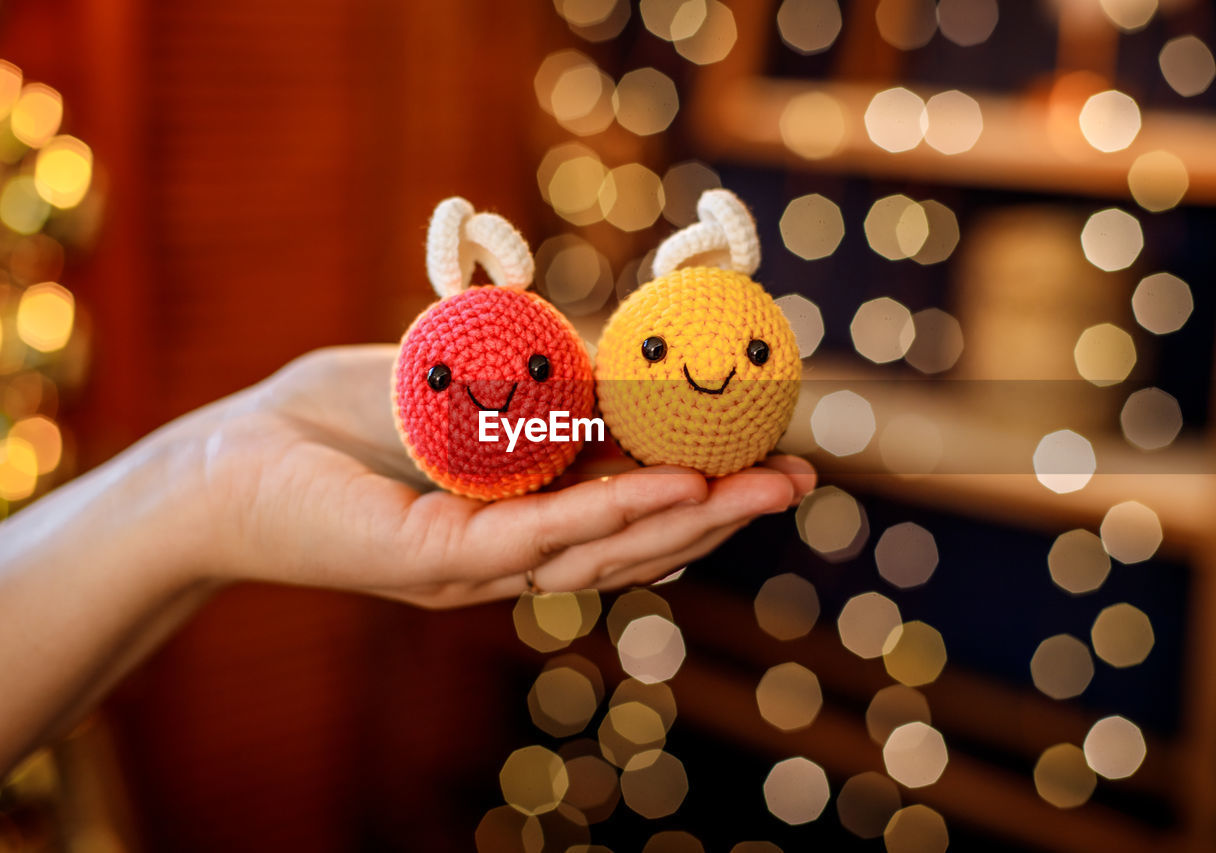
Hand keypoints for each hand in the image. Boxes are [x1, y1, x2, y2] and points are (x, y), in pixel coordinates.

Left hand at [191, 345, 815, 607]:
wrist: (233, 450)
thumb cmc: (347, 414)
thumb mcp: (469, 379)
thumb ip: (547, 378)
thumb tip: (634, 355)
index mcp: (526, 514)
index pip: (632, 513)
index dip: (707, 492)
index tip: (772, 460)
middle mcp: (514, 553)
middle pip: (636, 540)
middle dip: (721, 513)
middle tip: (797, 481)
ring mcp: (477, 566)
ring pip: (601, 548)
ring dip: (689, 519)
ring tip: (762, 488)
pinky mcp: (434, 559)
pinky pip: (537, 538)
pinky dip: (612, 511)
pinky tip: (674, 487)